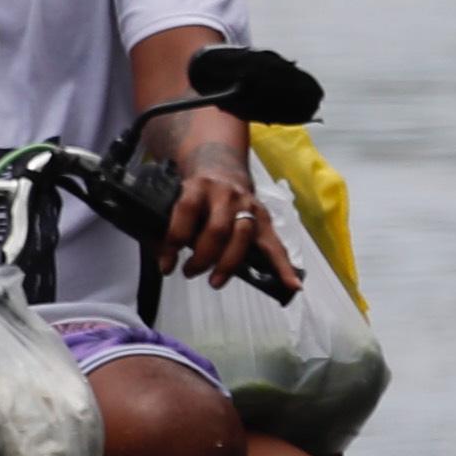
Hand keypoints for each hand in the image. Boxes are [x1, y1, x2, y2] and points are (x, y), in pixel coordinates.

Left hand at [161, 148, 290, 288]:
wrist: (221, 170)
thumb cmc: (194, 196)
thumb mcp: (175, 201)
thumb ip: (165, 228)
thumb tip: (163, 262)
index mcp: (198, 187)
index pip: (186, 212)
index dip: (174, 240)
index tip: (167, 266)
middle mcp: (225, 194)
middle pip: (217, 229)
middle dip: (202, 257)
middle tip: (189, 272)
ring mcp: (248, 206)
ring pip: (243, 236)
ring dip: (228, 264)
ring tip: (215, 282)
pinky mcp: (263, 219)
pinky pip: (274, 245)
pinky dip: (283, 266)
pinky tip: (292, 285)